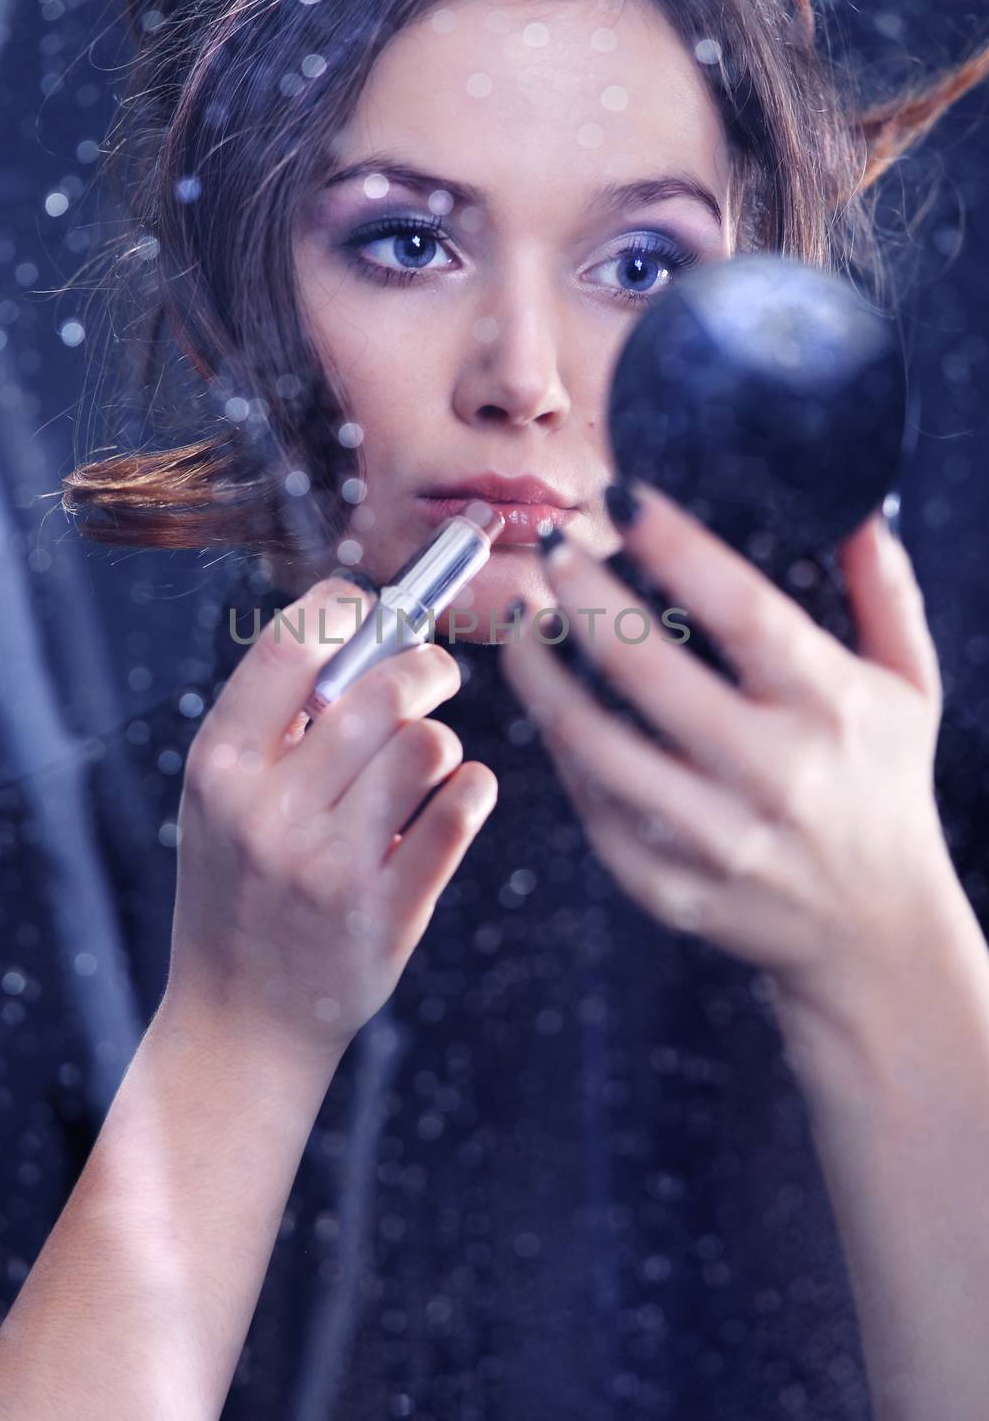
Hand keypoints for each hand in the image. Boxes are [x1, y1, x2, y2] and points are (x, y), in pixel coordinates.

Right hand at [167, 576, 497, 1061]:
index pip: (289, 645)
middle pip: (380, 690)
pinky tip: (459, 797)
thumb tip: (368, 633)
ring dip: (441, 742)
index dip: (346, 608)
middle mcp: (268, 812)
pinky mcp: (387, 911)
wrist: (241, 1025)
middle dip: (424, 668)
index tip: (373, 612)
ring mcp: (329, 866)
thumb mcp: (222, 803)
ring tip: (429, 762)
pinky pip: (460, 810)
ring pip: (427, 745)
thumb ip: (277, 727)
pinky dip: (473, 789)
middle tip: (435, 676)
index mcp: (219, 768)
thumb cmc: (240, 891)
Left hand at [499, 480, 962, 1030]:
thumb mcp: (910, 686)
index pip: (742, 611)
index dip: (673, 546)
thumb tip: (857, 506)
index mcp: (831, 710)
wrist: (876, 935)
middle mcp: (773, 776)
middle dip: (583, 595)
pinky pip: (590, 805)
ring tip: (523, 618)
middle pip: (647, 671)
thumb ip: (885, 592)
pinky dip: (557, 745)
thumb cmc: (884, 788)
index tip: (622, 496)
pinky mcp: (668, 888)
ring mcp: (715, 840)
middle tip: (554, 545)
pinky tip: (543, 697)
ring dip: (541, 671)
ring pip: (594, 744)